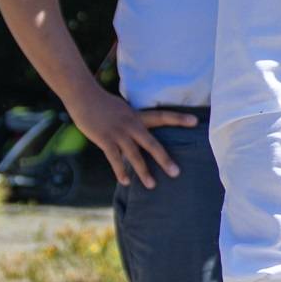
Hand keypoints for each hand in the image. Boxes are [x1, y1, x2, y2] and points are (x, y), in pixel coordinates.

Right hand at [66, 87, 198, 189]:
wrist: (84, 95)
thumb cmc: (103, 104)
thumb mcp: (124, 109)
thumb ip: (133, 121)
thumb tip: (139, 133)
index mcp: (138, 115)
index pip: (163, 116)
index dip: (179, 118)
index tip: (196, 122)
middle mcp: (132, 125)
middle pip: (152, 144)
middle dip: (164, 159)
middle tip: (176, 173)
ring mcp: (118, 133)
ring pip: (134, 155)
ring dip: (143, 172)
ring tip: (152, 185)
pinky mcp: (104, 139)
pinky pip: (114, 158)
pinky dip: (120, 171)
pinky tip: (126, 181)